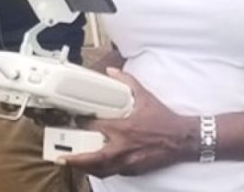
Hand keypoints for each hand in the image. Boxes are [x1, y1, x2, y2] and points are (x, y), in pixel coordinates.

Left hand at [59, 68, 194, 177]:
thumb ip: (127, 82)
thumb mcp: (145, 96)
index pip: (95, 128)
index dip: (81, 125)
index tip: (72, 122)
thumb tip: (112, 71)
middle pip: (93, 158)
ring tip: (74, 165)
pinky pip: (113, 173)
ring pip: (101, 170)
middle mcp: (123, 147)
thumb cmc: (163, 119)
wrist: (182, 139)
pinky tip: (96, 167)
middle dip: (75, 159)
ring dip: (86, 168)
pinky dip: (102, 171)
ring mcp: (128, 162)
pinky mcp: (133, 170)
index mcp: (124, 128)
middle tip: (61, 157)